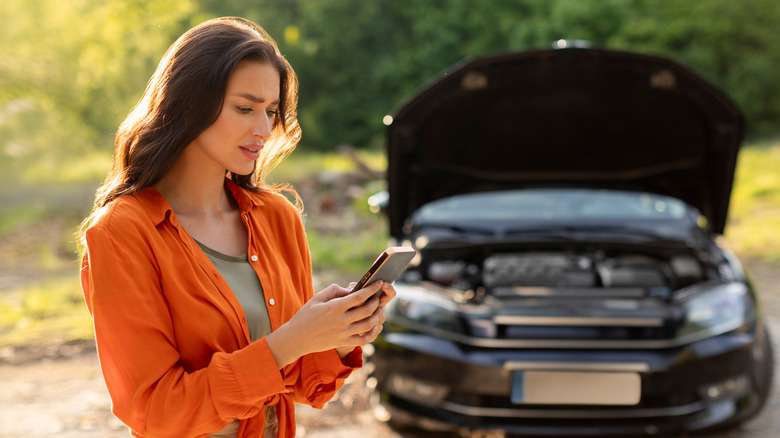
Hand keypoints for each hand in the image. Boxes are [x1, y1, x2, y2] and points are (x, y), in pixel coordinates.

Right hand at [265, 281, 390, 367]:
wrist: (296, 338)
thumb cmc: (305, 316)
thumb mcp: (317, 298)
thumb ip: (334, 290)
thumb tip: (351, 290)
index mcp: (335, 307)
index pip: (359, 296)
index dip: (372, 289)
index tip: (378, 283)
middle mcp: (341, 320)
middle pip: (368, 310)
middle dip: (376, 302)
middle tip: (377, 297)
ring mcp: (343, 333)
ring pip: (369, 325)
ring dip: (377, 316)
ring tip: (379, 310)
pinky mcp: (343, 342)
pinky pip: (364, 340)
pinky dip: (373, 333)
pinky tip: (375, 326)